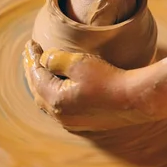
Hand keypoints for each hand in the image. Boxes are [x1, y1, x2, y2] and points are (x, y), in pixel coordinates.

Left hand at [23, 40, 154, 131]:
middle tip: (30, 55)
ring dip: (42, 83)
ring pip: (47, 101)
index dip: (32, 58)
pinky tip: (58, 88)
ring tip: (40, 70)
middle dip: (33, 71)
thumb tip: (45, 59)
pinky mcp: (84, 122)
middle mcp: (59, 115)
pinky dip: (54, 93)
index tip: (31, 44)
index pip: (36, 75)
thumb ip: (56, 59)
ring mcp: (71, 121)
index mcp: (55, 100)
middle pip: (38, 90)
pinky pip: (60, 107)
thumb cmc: (108, 79)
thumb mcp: (78, 62)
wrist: (136, 99)